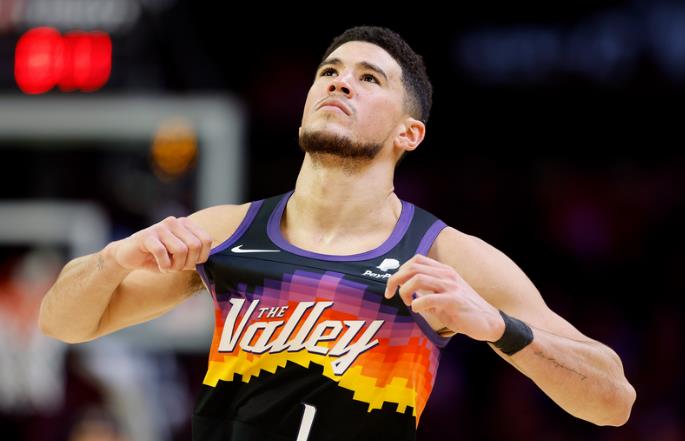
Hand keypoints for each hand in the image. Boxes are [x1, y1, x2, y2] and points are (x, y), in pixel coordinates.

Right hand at [108, 216, 213, 272]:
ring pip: (181, 250)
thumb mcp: (180, 257)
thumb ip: (195, 256)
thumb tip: (211, 263)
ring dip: (176, 265)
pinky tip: (160, 266)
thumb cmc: (157, 257)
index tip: (190, 264)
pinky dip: (164, 265)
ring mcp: (160, 227)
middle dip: (188, 263)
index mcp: (186, 224)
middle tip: (178, 267)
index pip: (206, 240)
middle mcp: (175, 222)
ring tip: (168, 267)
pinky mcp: (147, 236)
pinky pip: (162, 253)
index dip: (202, 257)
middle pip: (195, 246)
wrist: (128, 255)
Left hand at [384, 254, 504, 341]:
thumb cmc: (463, 310)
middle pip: (412, 267)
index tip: (393, 287)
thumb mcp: (443, 295)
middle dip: (395, 279)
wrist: (489, 322)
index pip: (415, 260)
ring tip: (408, 302)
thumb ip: (427, 291)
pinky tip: (417, 310)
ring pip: (418, 279)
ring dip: (405, 291)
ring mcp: (451, 286)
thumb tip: (406, 292)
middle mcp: (447, 274)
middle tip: (391, 294)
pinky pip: (429, 298)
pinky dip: (417, 304)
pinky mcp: (455, 300)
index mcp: (444, 271)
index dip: (400, 271)